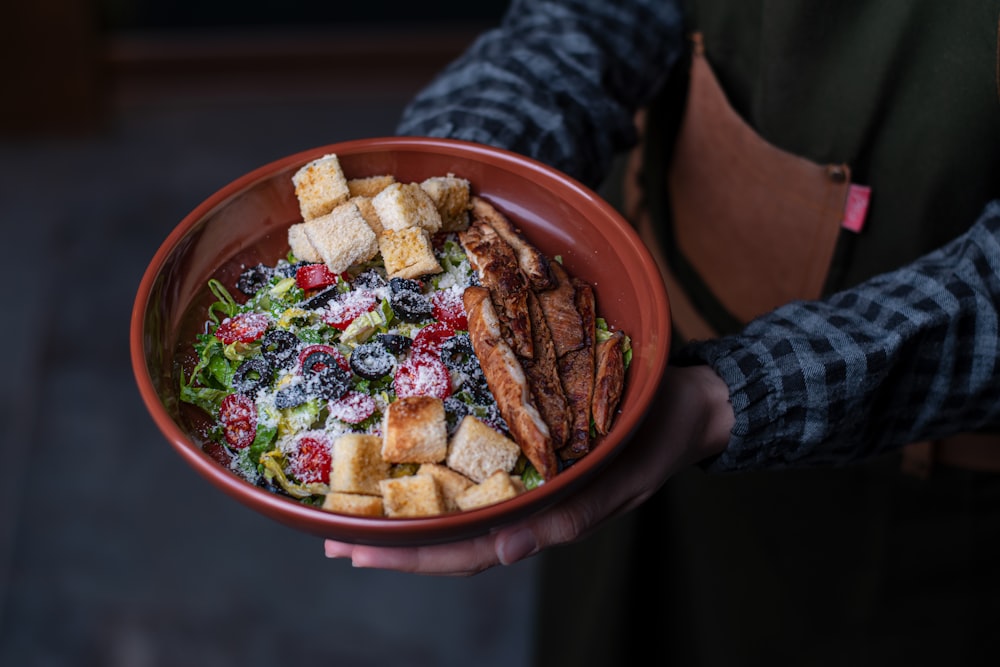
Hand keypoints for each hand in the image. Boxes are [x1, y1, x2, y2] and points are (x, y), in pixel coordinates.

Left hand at [324, 364, 731, 574]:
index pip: (465, 550)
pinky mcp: (527, 448)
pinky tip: (410, 467)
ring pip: (457, 507)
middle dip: (391, 543)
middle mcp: (524, 503)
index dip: (410, 556)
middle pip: (448, 536)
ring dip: (406, 513)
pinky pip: (476, 471)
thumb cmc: (654, 437)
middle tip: (333, 539)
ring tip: (354, 509)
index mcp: (542, 518)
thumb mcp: (619, 477)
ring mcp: (524, 478)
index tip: (356, 552)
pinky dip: (438, 475)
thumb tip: (504, 552)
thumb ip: (569, 517)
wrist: (687, 401)